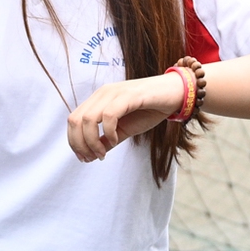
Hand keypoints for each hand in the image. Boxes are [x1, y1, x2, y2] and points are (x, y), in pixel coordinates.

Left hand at [65, 71, 185, 161]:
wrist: (176, 93)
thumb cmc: (151, 109)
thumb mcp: (125, 129)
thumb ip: (109, 140)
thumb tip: (93, 154)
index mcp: (98, 99)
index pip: (73, 120)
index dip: (74, 142)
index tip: (85, 158)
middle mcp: (102, 93)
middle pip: (75, 120)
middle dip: (79, 144)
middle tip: (92, 158)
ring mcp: (115, 93)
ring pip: (88, 118)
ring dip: (92, 141)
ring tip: (102, 153)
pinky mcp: (128, 95)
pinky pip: (109, 115)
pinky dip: (109, 132)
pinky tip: (116, 139)